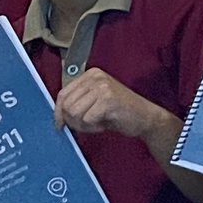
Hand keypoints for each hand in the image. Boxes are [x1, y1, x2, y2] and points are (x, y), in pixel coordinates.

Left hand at [54, 69, 178, 158]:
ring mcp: (102, 86)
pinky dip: (94, 127)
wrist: (146, 118)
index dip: (58, 113)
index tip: (60, 125)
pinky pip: (87, 119)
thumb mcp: (94, 102)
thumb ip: (77, 102)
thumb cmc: (119, 112)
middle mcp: (95, 77)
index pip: (62, 94)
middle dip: (74, 121)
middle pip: (67, 105)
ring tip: (98, 123)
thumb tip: (56, 116)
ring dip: (84, 125)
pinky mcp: (108, 99)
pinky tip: (105, 124)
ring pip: (74, 112)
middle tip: (89, 125)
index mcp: (90, 74)